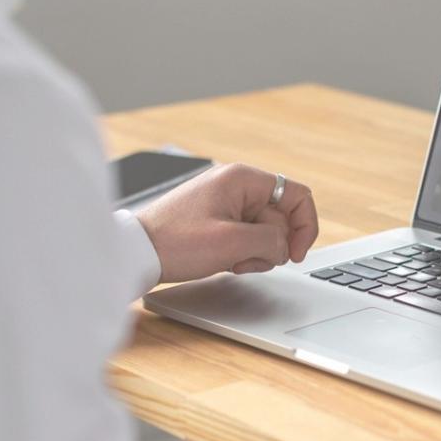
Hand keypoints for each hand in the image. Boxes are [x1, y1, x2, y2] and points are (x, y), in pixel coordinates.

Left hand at [136, 163, 318, 282]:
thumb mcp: (232, 244)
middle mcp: (236, 185)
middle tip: (246, 260)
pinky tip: (223, 261)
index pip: (297, 196)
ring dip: (256, 253)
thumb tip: (284, 246)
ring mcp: (226, 203)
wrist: (136, 253)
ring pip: (264, 231)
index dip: (304, 227)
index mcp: (242, 179)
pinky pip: (246, 237)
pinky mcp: (217, 219)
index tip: (295, 254)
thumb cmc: (174, 242)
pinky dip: (242, 253)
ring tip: (230, 261)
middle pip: (280, 218)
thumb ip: (271, 241)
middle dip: (271, 245)